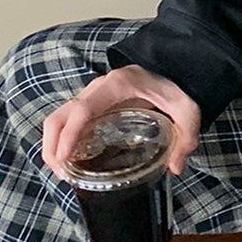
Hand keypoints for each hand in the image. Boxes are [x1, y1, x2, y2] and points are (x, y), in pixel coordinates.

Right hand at [42, 65, 200, 179]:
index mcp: (118, 85)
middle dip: (53, 146)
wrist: (175, 67)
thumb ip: (186, 135)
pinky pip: (68, 120)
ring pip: (59, 118)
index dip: (69, 134)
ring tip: (65, 172)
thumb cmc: (177, 87)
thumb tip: (175, 167)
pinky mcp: (93, 103)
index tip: (64, 159)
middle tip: (63, 174)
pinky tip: (72, 160)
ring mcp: (93, 94)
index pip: (83, 109)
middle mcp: (99, 87)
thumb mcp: (187, 109)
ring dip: (54, 145)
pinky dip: (62, 140)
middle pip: (61, 115)